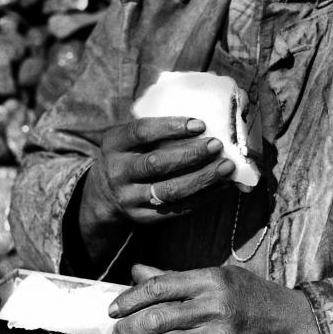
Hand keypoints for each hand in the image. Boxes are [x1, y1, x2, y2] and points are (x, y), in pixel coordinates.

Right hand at [81, 117, 235, 230]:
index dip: (171, 127)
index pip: (141, 132)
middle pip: (157, 163)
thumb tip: (205, 116)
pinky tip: (222, 185)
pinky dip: (203, 197)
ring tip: (226, 167)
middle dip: (192, 154)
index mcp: (114, 143)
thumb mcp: (132, 136)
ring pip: (170, 190)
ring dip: (203, 178)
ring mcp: (129, 197)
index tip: (200, 124)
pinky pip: (177, 209)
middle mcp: (118, 171)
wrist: (106, 193)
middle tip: (218, 145)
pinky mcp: (144, 217)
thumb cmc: (132, 153)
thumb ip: (158, 126)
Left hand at [109, 264, 322, 333]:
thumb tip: (137, 272)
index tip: (114, 307)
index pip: (160, 286)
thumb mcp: (219, 277)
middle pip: (158, 317)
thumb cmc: (254, 296)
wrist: (293, 323)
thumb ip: (176, 278)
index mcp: (212, 279)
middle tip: (117, 331)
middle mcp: (214, 305)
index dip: (131, 298)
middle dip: (129, 327)